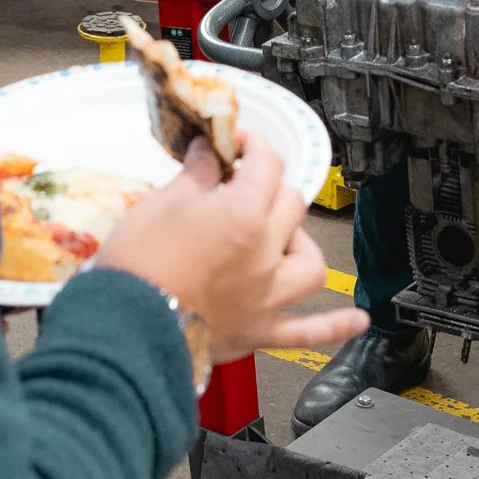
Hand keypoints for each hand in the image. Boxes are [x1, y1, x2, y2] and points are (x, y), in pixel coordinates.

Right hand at [96, 132, 369, 361]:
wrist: (122, 330)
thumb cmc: (137, 267)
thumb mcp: (162, 203)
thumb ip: (197, 175)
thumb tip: (209, 154)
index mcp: (244, 214)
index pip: (266, 163)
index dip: (252, 145)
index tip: (236, 144)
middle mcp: (265, 255)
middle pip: (290, 204)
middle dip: (269, 186)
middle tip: (241, 184)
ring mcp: (266, 297)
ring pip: (309, 263)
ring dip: (300, 244)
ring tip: (282, 239)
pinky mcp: (257, 333)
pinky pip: (306, 332)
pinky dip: (334, 325)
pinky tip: (356, 320)